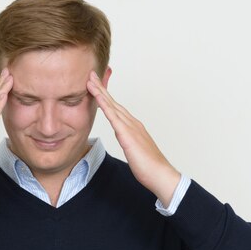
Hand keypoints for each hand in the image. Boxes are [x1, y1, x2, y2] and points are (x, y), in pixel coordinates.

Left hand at [86, 71, 180, 206]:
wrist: (160, 174)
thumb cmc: (149, 166)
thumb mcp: (134, 150)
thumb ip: (128, 140)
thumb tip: (122, 136)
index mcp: (133, 126)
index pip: (116, 108)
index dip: (105, 96)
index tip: (96, 86)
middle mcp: (132, 123)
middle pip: (113, 102)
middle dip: (101, 88)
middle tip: (90, 75)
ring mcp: (130, 127)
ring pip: (112, 105)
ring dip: (100, 92)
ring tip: (90, 80)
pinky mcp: (127, 135)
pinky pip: (113, 117)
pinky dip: (105, 105)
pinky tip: (98, 97)